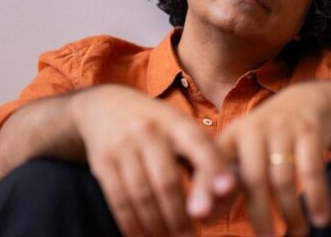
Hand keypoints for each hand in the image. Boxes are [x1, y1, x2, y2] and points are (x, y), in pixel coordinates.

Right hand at [72, 84, 235, 236]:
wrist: (105, 106)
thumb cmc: (156, 125)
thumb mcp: (179, 128)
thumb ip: (203, 155)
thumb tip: (227, 194)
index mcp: (176, 122)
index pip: (199, 144)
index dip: (214, 167)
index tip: (228, 191)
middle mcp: (149, 130)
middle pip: (167, 181)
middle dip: (180, 215)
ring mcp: (123, 146)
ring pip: (141, 195)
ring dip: (157, 225)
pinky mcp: (102, 162)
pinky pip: (118, 200)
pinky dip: (131, 223)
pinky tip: (142, 235)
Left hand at [216, 81, 330, 235]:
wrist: (308, 101)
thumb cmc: (267, 138)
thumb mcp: (243, 151)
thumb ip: (224, 181)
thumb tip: (202, 217)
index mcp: (230, 137)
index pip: (212, 164)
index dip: (204, 188)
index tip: (198, 216)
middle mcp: (253, 130)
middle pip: (252, 177)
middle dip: (259, 213)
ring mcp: (282, 128)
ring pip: (283, 177)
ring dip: (291, 210)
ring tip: (297, 234)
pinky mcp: (309, 129)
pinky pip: (312, 168)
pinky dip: (317, 196)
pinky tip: (320, 219)